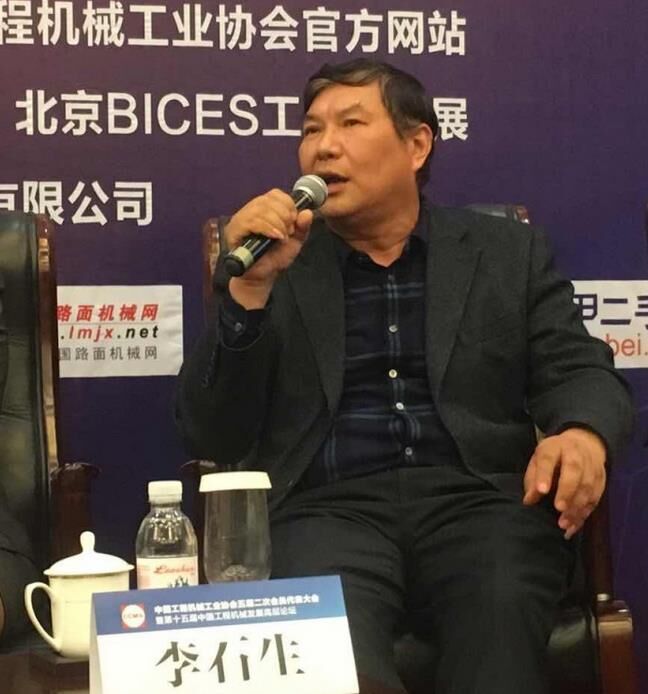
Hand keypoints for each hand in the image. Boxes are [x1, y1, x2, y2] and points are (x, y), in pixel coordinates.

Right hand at [225, 189, 312, 307]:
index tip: (294, 220)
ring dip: (276, 222)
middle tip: (289, 231)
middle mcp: (250, 211)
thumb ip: (302, 228)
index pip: (275, 194)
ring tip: (282, 236)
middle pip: (267, 200)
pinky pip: (250, 222)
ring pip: (259, 209)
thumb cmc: (275, 257)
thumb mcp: (294, 242)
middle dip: (283, 215)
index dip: (288, 204)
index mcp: (264, 209)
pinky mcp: (234, 232)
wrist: (263, 276)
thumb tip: (307, 212)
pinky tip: (276, 236)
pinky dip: (266, 227)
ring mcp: (240, 220)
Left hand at [523, 428, 606, 538]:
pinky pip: (596, 497)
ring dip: (576, 507)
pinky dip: (585, 513)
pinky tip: (574, 526)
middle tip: (558, 508)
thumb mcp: (538, 459)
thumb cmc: (554, 455)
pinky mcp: (601, 479)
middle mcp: (575, 454)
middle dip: (567, 491)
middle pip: (574, 471)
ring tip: (563, 523)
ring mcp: (591, 466)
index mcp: (554, 447)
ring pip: (588, 486)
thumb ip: (533, 478)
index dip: (545, 475)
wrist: (584, 442)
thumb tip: (529, 500)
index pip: (548, 459)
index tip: (541, 491)